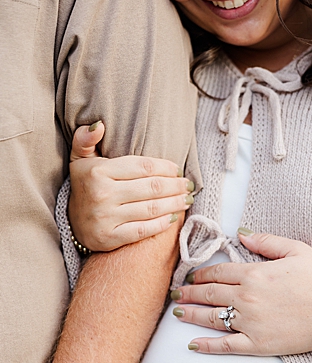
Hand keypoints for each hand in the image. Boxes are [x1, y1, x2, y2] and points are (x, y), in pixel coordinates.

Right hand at [68, 122, 192, 250]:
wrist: (71, 224)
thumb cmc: (85, 187)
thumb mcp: (80, 160)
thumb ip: (86, 140)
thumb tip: (100, 125)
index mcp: (98, 171)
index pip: (144, 167)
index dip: (166, 168)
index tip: (178, 170)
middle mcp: (102, 194)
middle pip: (153, 188)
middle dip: (176, 186)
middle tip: (188, 185)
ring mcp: (106, 217)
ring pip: (152, 208)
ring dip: (175, 204)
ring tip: (187, 199)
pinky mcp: (110, 237)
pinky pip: (144, 229)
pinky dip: (162, 223)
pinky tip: (174, 218)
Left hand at [171, 231, 311, 355]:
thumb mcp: (297, 250)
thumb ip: (267, 241)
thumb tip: (241, 233)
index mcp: (254, 273)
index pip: (217, 272)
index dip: (201, 275)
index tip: (193, 277)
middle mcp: (246, 297)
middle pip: (208, 294)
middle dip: (188, 293)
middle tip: (177, 294)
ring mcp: (250, 322)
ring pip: (210, 318)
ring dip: (190, 314)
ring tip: (178, 313)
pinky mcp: (257, 344)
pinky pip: (225, 345)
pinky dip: (206, 346)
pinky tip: (193, 344)